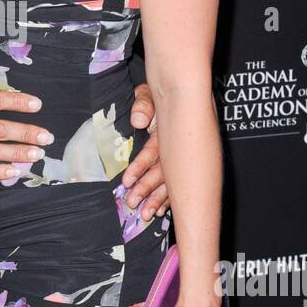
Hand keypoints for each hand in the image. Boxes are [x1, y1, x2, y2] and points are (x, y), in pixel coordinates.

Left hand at [122, 83, 168, 219]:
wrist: (177, 92)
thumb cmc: (159, 94)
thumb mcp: (150, 93)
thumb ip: (143, 104)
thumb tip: (138, 121)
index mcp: (166, 131)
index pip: (152, 152)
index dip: (139, 167)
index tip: (126, 182)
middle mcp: (174, 146)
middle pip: (163, 171)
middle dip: (147, 189)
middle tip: (133, 204)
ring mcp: (179, 155)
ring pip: (170, 180)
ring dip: (158, 199)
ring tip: (146, 214)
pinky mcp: (180, 161)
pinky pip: (177, 182)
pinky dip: (170, 197)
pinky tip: (162, 211)